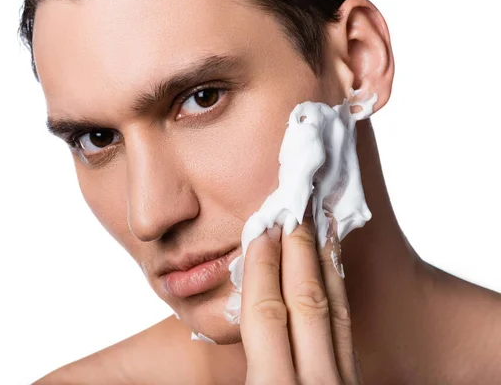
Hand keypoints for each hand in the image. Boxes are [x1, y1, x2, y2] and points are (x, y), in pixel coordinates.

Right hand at [240, 213, 362, 383]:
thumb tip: (226, 320)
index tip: (263, 229)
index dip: (262, 266)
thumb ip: (235, 367)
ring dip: (328, 263)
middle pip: (307, 300)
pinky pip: (348, 331)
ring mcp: (344, 384)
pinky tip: (333, 277)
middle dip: (300, 248)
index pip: (265, 312)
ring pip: (337, 311)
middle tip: (298, 207)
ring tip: (325, 225)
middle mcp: (316, 381)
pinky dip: (339, 295)